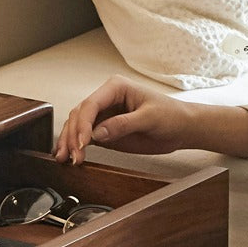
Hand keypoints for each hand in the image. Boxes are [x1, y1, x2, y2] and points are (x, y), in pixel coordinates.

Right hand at [55, 76, 191, 164]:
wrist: (181, 128)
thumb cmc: (171, 116)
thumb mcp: (150, 118)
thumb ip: (123, 124)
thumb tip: (98, 133)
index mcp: (116, 88)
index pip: (91, 105)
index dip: (83, 125)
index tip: (83, 143)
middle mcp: (106, 100)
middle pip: (79, 115)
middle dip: (73, 136)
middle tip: (75, 155)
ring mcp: (103, 116)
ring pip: (76, 126)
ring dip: (68, 142)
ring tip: (66, 159)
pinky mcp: (103, 131)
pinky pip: (83, 137)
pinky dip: (74, 147)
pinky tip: (68, 157)